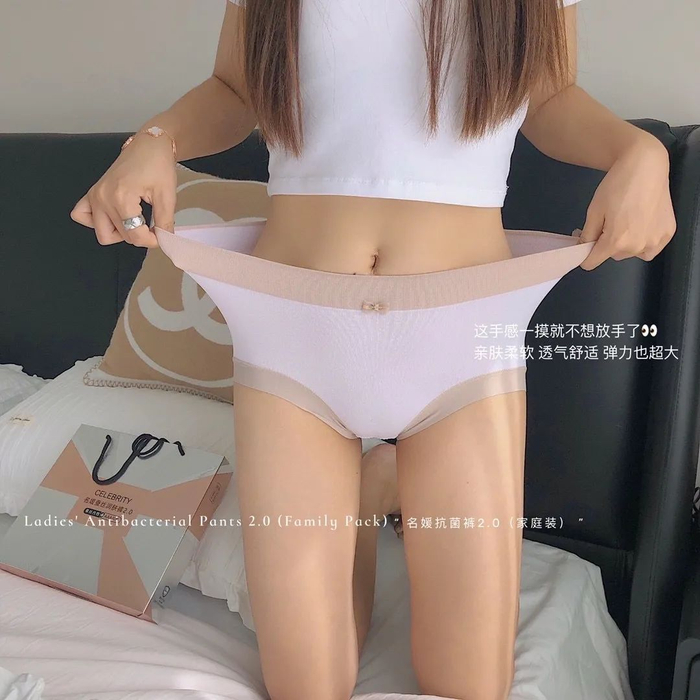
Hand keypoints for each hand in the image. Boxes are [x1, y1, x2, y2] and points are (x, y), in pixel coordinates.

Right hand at [70, 133, 177, 247]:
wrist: (149, 145)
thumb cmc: (158, 165)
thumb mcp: (167, 196)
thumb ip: (164, 222)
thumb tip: (164, 241)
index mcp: (121, 197)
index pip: (134, 235)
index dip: (152, 241)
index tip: (161, 235)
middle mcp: (102, 198)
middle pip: (120, 237)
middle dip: (139, 236)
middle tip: (152, 225)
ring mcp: (94, 195)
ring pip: (102, 233)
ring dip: (120, 233)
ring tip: (135, 220)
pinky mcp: (92, 193)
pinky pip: (83, 216)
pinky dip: (97, 222)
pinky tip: (115, 217)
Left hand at [578, 134, 675, 270]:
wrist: (645, 166)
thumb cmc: (618, 185)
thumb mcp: (594, 211)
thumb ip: (587, 235)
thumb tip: (584, 248)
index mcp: (616, 241)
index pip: (592, 263)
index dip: (585, 255)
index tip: (585, 245)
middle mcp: (637, 246)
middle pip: (613, 255)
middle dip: (607, 243)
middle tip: (609, 222)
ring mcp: (655, 241)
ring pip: (631, 252)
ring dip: (626, 243)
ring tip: (627, 220)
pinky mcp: (667, 233)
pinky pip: (650, 249)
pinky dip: (644, 242)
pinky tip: (641, 225)